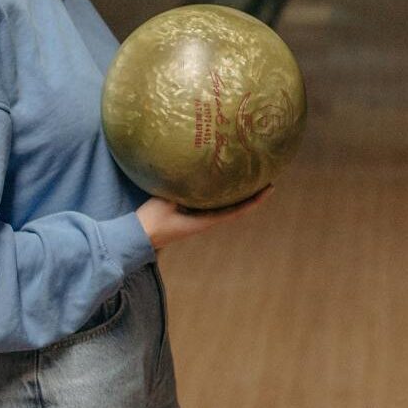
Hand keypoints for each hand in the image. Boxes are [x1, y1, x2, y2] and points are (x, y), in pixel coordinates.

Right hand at [135, 187, 270, 248]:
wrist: (137, 236)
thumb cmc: (151, 221)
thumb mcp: (166, 201)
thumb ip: (181, 187)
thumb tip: (193, 170)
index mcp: (205, 221)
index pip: (237, 211)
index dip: (254, 200)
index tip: (270, 189)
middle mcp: (206, 221)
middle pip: (234, 206)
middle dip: (250, 193)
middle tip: (265, 176)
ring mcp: (198, 219)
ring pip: (223, 204)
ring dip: (235, 192)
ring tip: (247, 175)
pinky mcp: (189, 215)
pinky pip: (210, 202)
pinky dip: (220, 192)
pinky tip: (221, 180)